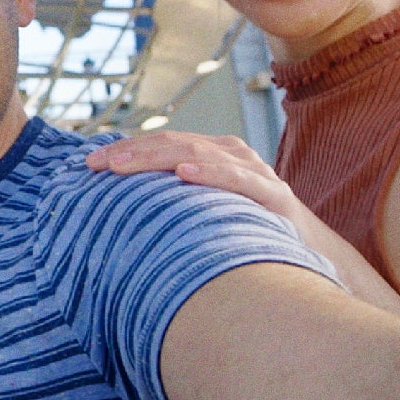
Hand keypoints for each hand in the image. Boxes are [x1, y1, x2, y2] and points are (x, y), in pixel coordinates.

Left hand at [88, 131, 300, 223]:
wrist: (311, 255)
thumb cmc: (251, 234)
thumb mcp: (207, 215)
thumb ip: (175, 206)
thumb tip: (120, 216)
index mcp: (214, 156)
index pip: (161, 145)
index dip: (125, 151)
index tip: (88, 165)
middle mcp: (233, 155)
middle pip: (174, 144)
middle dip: (132, 152)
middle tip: (97, 164)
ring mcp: (254, 171)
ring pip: (198, 153)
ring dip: (156, 158)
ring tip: (123, 165)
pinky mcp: (274, 194)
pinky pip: (238, 180)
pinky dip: (209, 172)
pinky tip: (184, 173)